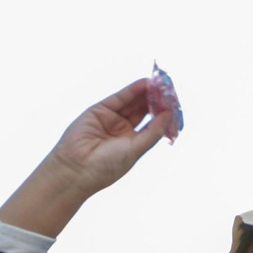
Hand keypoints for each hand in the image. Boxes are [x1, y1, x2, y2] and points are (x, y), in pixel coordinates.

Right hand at [0, 79, 174, 238]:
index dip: (163, 114)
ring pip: (134, 102)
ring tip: (161, 84)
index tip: (175, 105)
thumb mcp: (135, 150)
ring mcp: (111, 119)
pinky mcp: (100, 110)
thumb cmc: (106, 166)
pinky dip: (133, 90)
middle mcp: (123, 130)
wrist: (76, 168)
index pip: (152, 124)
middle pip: (144, 110)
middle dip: (157, 100)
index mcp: (133, 143)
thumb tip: (168, 115)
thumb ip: (152, 132)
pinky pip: (120, 98)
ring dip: (147, 93)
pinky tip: (146, 84)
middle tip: (170, 89)